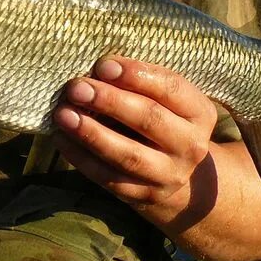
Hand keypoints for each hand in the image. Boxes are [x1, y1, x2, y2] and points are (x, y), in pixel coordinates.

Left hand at [52, 57, 217, 219]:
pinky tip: (62, 138)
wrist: (172, 170)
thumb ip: (137, 81)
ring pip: (129, 154)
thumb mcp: (162, 97)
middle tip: (76, 87)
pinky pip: (109, 178)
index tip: (102, 65)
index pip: (171, 88)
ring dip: (92, 133)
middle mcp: (191, 145)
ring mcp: (170, 175)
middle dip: (109, 101)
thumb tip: (99, 68)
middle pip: (149, 119)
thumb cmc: (160, 117)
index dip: (135, 74)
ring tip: (63, 114)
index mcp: (199, 111)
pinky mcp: (144, 195)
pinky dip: (82, 158)